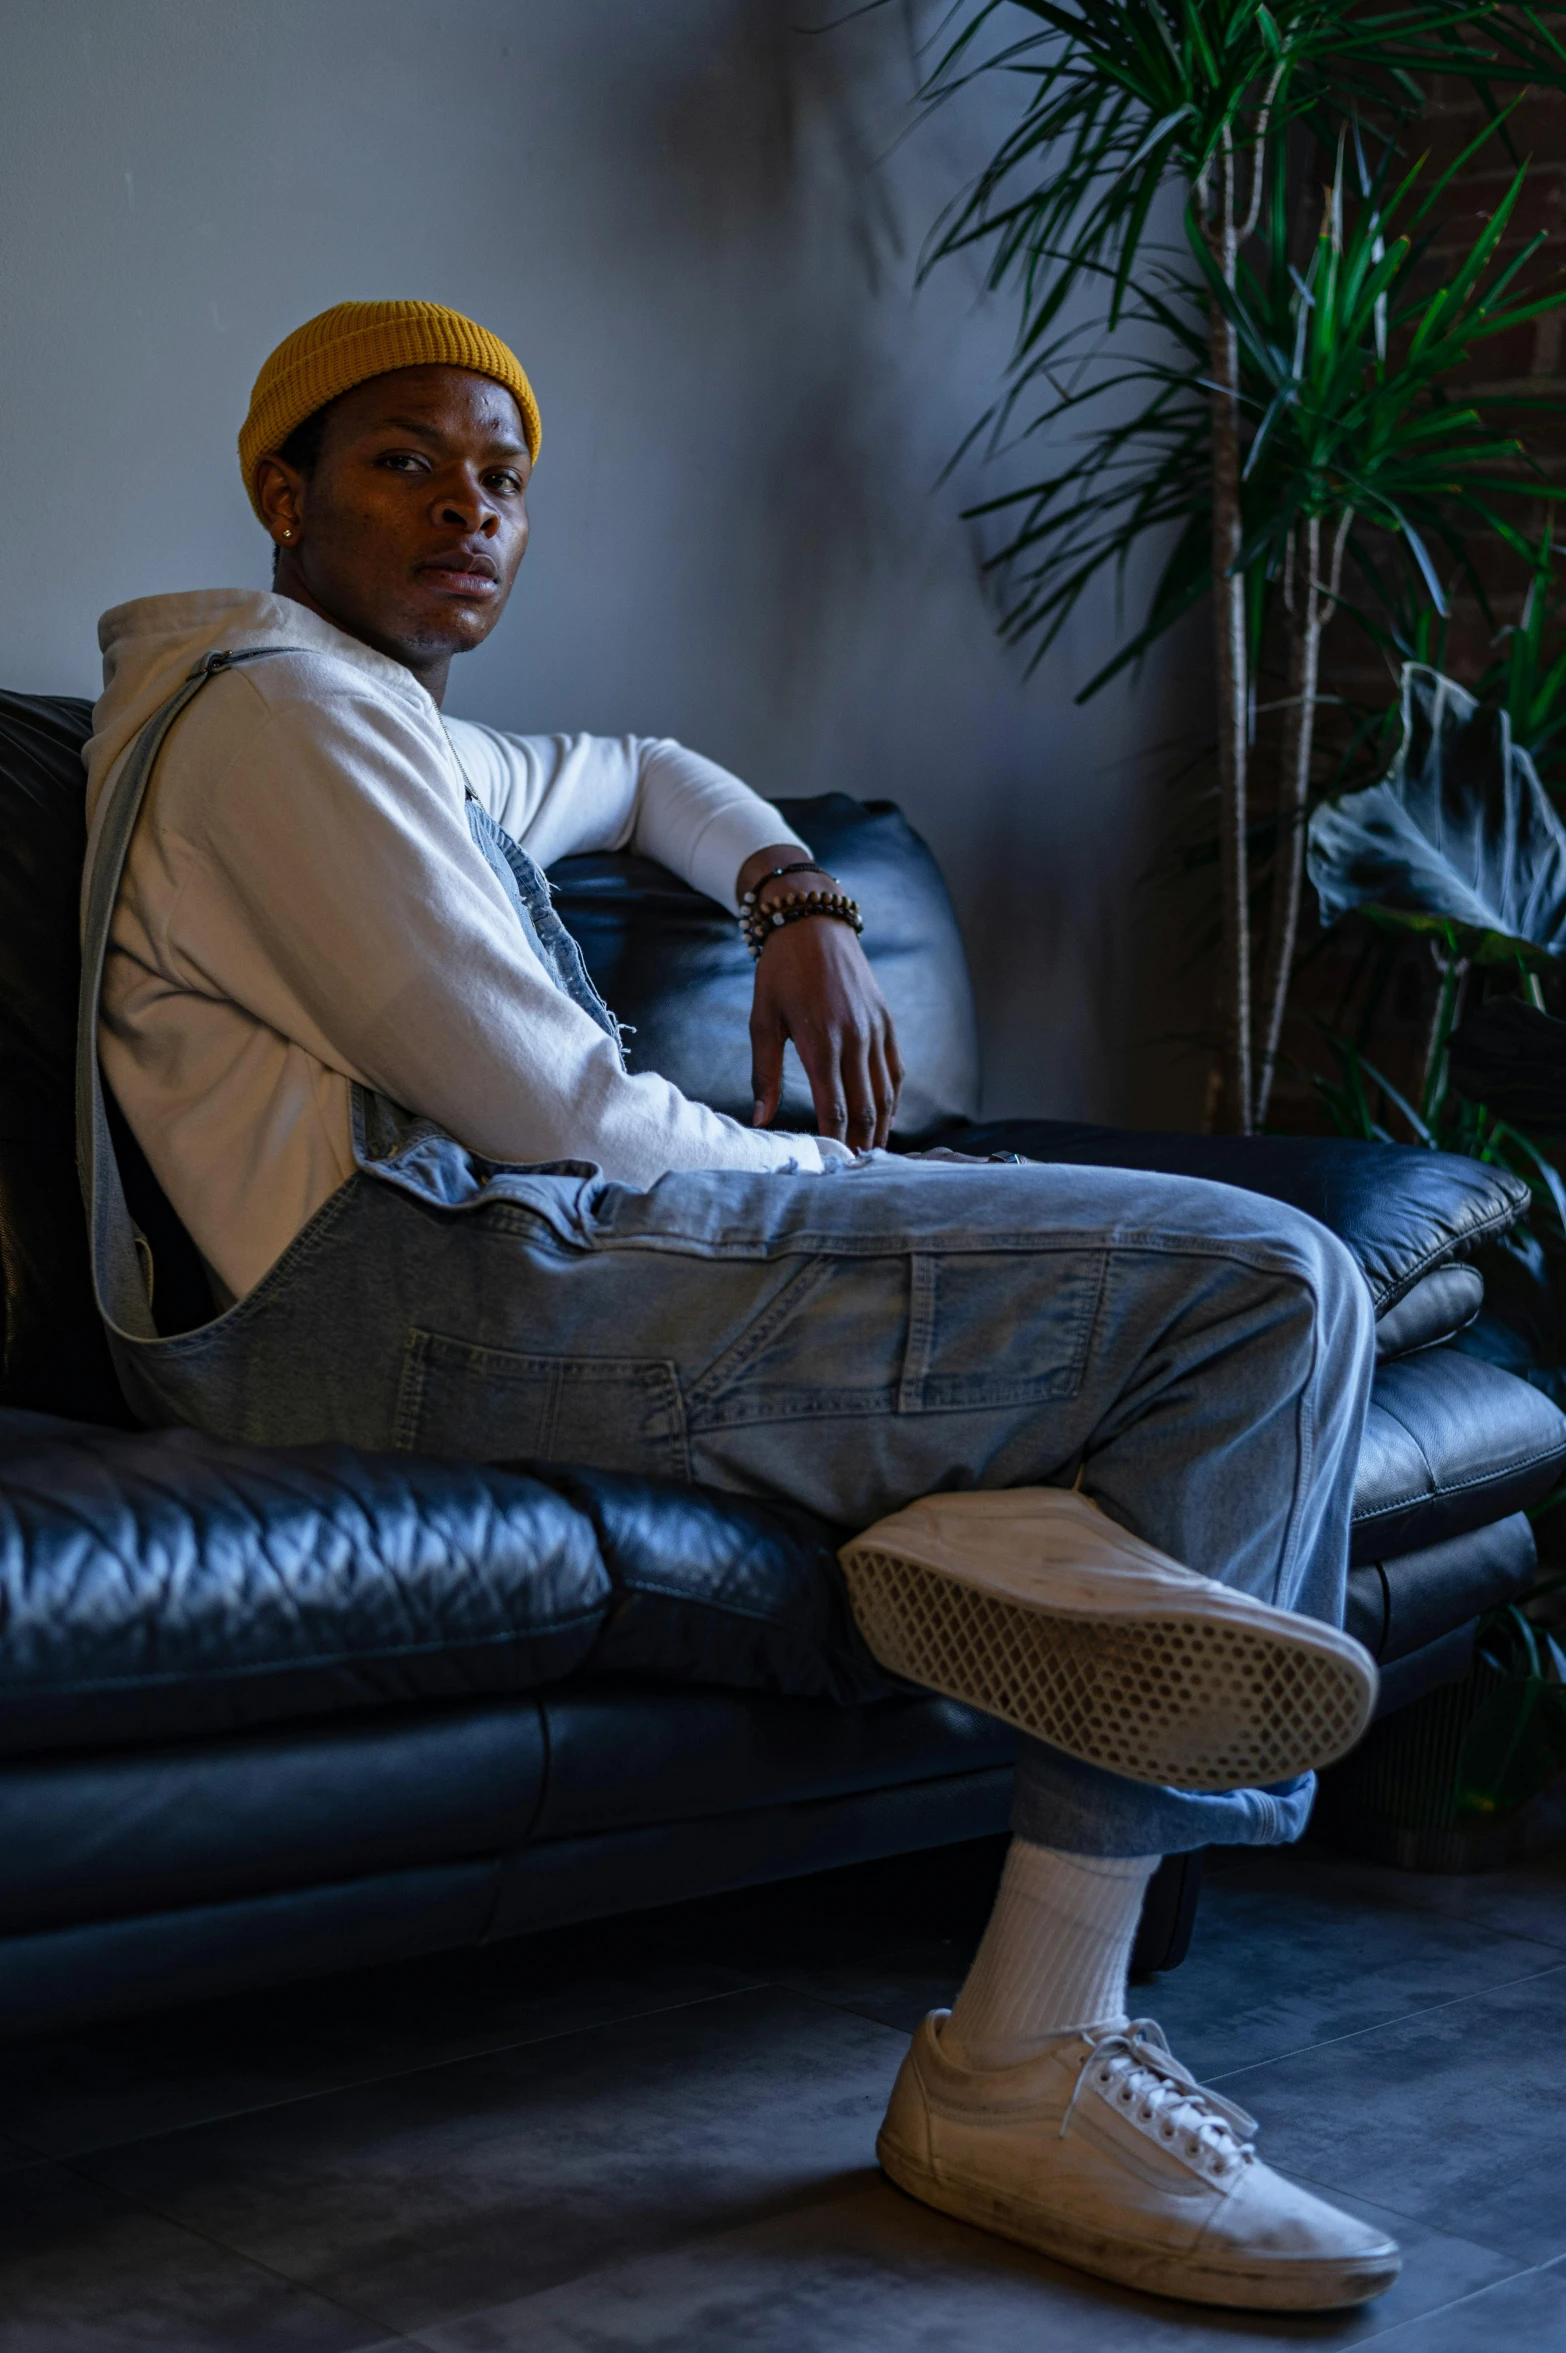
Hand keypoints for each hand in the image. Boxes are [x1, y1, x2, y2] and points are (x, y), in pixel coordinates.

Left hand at [740, 849, 902, 1148]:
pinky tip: (885, 1118)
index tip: (829, 1165)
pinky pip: (895, 1070)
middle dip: (861, 1143)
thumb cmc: (779, 973)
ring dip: (881, 1127)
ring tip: (872, 1155)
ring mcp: (876, 1030)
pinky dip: (892, 1099)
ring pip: (885, 1093)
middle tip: (855, 1173)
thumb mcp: (762, 1021)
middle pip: (864, 1107)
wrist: (813, 923)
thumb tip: (760, 1120)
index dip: (833, 1140)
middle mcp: (854, 1038)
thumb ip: (763, 1074)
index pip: (833, 1107)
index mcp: (820, 1041)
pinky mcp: (887, 1021)